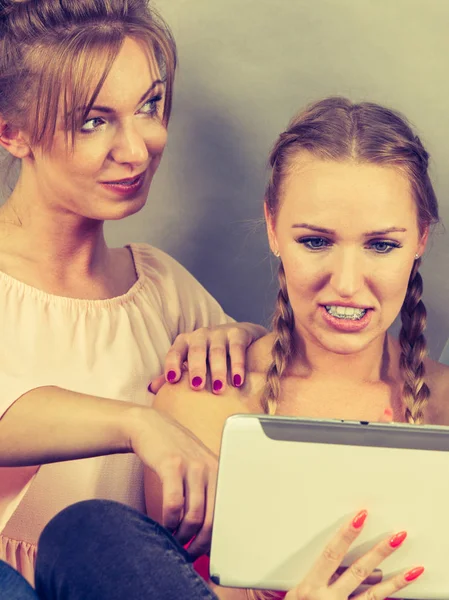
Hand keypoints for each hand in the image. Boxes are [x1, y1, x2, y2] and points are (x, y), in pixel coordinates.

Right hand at [129, 407, 217, 558]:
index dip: (217, 537)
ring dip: (182, 534)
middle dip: (199, 543)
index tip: (207, 551)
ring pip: (194, 515)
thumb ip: (205, 492)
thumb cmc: (173, 453)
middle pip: (212, 519)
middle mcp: (211, 469)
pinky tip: (164, 524)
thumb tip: (209, 531)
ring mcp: (192, 466)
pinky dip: (169, 521)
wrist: (150, 426)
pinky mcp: (172, 465)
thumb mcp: (197, 468)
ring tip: (174, 538)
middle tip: (188, 552)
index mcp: (220, 472)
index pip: (227, 513)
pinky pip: (174, 503)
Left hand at [148, 322, 265, 394]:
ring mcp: (219, 333)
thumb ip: (175, 374)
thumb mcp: (190, 362)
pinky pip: (237, 349)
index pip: (174, 353)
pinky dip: (237, 365)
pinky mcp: (238, 333)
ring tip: (219, 389)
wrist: (239, 336)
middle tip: (197, 386)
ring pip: (217, 351)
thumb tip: (152, 389)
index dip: (172, 365)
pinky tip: (238, 381)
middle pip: (196, 351)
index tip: (172, 380)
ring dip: (218, 371)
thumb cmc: (209, 355)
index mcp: (184, 342)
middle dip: (196, 369)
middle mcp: (200, 335)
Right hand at [285, 510, 423, 599]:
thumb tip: (324, 561)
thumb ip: (306, 580)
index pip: (331, 555)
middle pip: (359, 571)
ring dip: (395, 581)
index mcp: (309, 589)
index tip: (360, 517)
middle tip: (397, 536)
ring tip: (413, 569)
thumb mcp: (290, 598)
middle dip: (379, 552)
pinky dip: (388, 599)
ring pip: (373, 594)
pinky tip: (402, 591)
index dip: (346, 535)